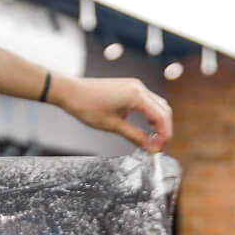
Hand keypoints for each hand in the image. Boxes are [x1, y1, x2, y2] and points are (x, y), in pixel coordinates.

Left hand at [54, 76, 172, 152]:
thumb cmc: (87, 106)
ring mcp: (134, 85)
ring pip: (157, 104)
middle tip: (158, 145)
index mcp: (137, 96)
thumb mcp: (112, 126)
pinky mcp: (128, 87)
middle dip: (164, 128)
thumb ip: (135, 136)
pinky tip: (146, 125)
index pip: (161, 116)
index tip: (159, 148)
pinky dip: (151, 113)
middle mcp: (138, 88)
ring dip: (158, 120)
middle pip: (163, 109)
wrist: (70, 91)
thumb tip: (150, 147)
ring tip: (153, 138)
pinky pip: (147, 100)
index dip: (164, 134)